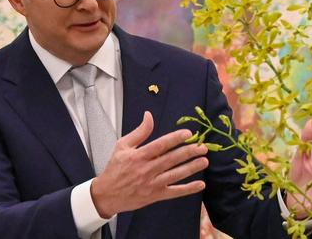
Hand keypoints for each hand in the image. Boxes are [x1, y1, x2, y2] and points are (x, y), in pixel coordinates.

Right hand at [90, 111, 208, 217]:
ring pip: (175, 175)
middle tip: (203, 147)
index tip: (188, 134)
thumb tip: (149, 115)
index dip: (175, 139)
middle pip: (171, 159)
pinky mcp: (155, 195)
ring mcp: (152, 184)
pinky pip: (174, 192)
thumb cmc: (115, 168)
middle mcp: (146, 170)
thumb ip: (139, 132)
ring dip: (191, 168)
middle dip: (189, 152)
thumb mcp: (122, 146)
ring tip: (204, 161)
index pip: (160, 145)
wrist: (106, 195)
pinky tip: (200, 184)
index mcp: (139, 156)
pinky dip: (188, 189)